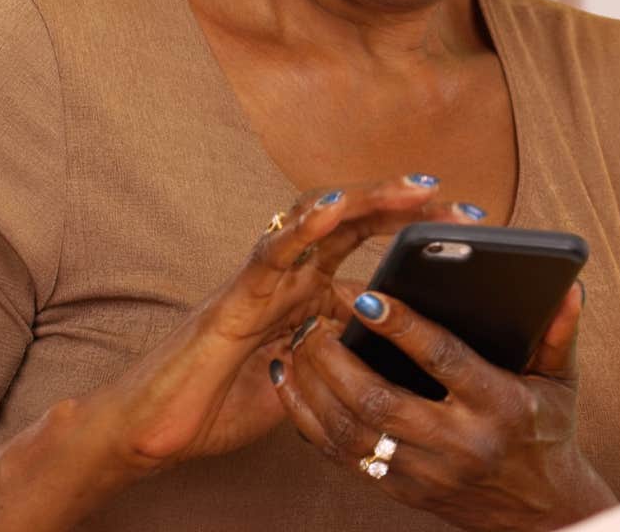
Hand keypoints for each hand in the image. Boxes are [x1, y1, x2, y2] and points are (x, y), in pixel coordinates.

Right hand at [79, 176, 479, 479]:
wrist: (152, 431)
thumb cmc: (221, 402)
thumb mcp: (308, 379)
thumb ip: (343, 356)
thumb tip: (400, 353)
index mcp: (303, 289)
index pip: (365, 242)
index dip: (412, 228)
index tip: (467, 226)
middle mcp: (284, 273)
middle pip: (350, 219)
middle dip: (405, 205)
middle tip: (463, 206)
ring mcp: (258, 280)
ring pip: (316, 221)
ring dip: (368, 200)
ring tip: (413, 188)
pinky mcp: (232, 300)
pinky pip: (270, 254)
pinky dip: (302, 227)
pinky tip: (333, 209)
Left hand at [271, 282, 614, 531]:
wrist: (541, 514)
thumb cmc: (549, 432)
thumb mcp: (561, 382)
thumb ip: (559, 332)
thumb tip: (568, 286)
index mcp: (499, 407)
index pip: (442, 359)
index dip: (401, 326)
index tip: (365, 295)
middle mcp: (459, 444)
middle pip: (381, 399)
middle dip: (336, 357)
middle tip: (312, 317)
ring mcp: (426, 473)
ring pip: (353, 432)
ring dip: (314, 387)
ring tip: (296, 344)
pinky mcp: (402, 492)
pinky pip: (343, 458)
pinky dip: (310, 421)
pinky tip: (293, 385)